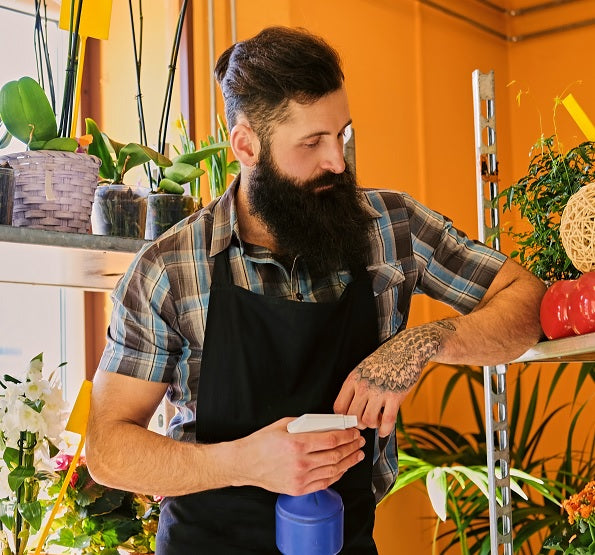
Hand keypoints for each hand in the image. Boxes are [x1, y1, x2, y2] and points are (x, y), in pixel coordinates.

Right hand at [234, 418, 364, 494]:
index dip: (346, 436)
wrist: (245, 463)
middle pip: (335, 455)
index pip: (331, 439)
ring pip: (332, 470)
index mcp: (297, 443)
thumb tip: (325, 423)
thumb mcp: (282, 424)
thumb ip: (305, 424)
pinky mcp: (298, 489)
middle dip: (351, 447)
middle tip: (359, 442)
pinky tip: (342, 468)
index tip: (354, 432)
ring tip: (357, 455)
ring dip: (348, 462)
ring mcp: (300, 478)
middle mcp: (300, 462)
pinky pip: (323, 483)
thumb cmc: (261, 442)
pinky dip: (336, 475)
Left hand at [334, 321, 455, 436]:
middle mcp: (363, 386)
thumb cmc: (386, 360)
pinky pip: (387, 421)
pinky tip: (385, 430)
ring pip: (367, 421)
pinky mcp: (395, 396)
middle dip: (358, 424)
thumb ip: (356, 387)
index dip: (344, 418)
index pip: (339, 407)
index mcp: (353, 379)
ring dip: (373, 425)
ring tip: (378, 418)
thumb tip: (349, 409)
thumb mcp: (363, 369)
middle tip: (366, 420)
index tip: (351, 420)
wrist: (407, 349)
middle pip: (352, 417)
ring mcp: (379, 391)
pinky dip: (385, 430)